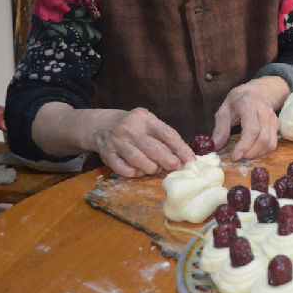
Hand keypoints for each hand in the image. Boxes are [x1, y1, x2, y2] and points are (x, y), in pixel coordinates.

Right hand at [32, 103, 194, 177]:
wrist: (101, 125)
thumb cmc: (134, 127)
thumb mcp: (149, 124)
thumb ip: (164, 137)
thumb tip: (184, 157)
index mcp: (145, 119)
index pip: (167, 134)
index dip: (181, 149)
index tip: (191, 160)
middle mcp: (130, 128)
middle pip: (153, 148)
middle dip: (168, 161)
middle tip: (175, 167)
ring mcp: (117, 141)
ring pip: (138, 160)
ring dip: (150, 168)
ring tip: (155, 169)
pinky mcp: (107, 154)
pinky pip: (123, 169)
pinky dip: (134, 173)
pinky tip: (139, 171)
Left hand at [212, 76, 288, 160]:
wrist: (258, 90)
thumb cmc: (238, 100)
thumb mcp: (224, 110)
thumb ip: (220, 128)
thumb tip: (215, 147)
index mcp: (249, 106)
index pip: (251, 130)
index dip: (244, 146)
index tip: (235, 156)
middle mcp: (264, 112)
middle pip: (263, 138)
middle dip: (250, 152)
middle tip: (239, 157)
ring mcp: (272, 118)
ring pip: (270, 142)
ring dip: (257, 154)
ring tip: (245, 154)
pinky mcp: (276, 124)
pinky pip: (273, 142)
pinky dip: (263, 151)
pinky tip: (253, 150)